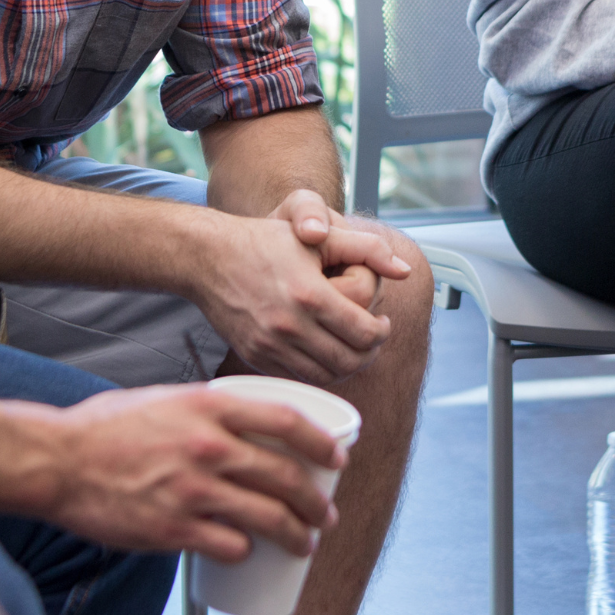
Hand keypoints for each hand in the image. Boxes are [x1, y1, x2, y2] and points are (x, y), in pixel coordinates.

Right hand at [38, 385, 342, 560]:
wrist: (58, 460)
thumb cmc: (106, 428)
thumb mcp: (165, 399)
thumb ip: (205, 410)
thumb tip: (241, 422)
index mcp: (209, 407)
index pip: (286, 420)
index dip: (321, 442)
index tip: (337, 457)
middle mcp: (208, 446)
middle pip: (286, 476)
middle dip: (316, 502)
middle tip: (326, 514)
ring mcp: (193, 490)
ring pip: (268, 518)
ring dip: (297, 534)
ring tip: (304, 542)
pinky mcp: (174, 528)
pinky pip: (230, 546)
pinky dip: (246, 553)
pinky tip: (248, 554)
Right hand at [195, 200, 406, 384]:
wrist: (208, 257)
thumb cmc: (265, 241)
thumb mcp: (318, 236)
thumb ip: (367, 248)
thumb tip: (405, 270)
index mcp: (310, 295)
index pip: (366, 333)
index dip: (382, 331)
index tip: (382, 322)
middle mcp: (290, 325)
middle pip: (350, 361)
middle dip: (370, 352)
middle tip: (372, 337)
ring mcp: (270, 345)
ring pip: (326, 376)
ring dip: (347, 365)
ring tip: (350, 346)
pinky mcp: (255, 356)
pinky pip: (298, 377)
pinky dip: (318, 370)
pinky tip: (322, 350)